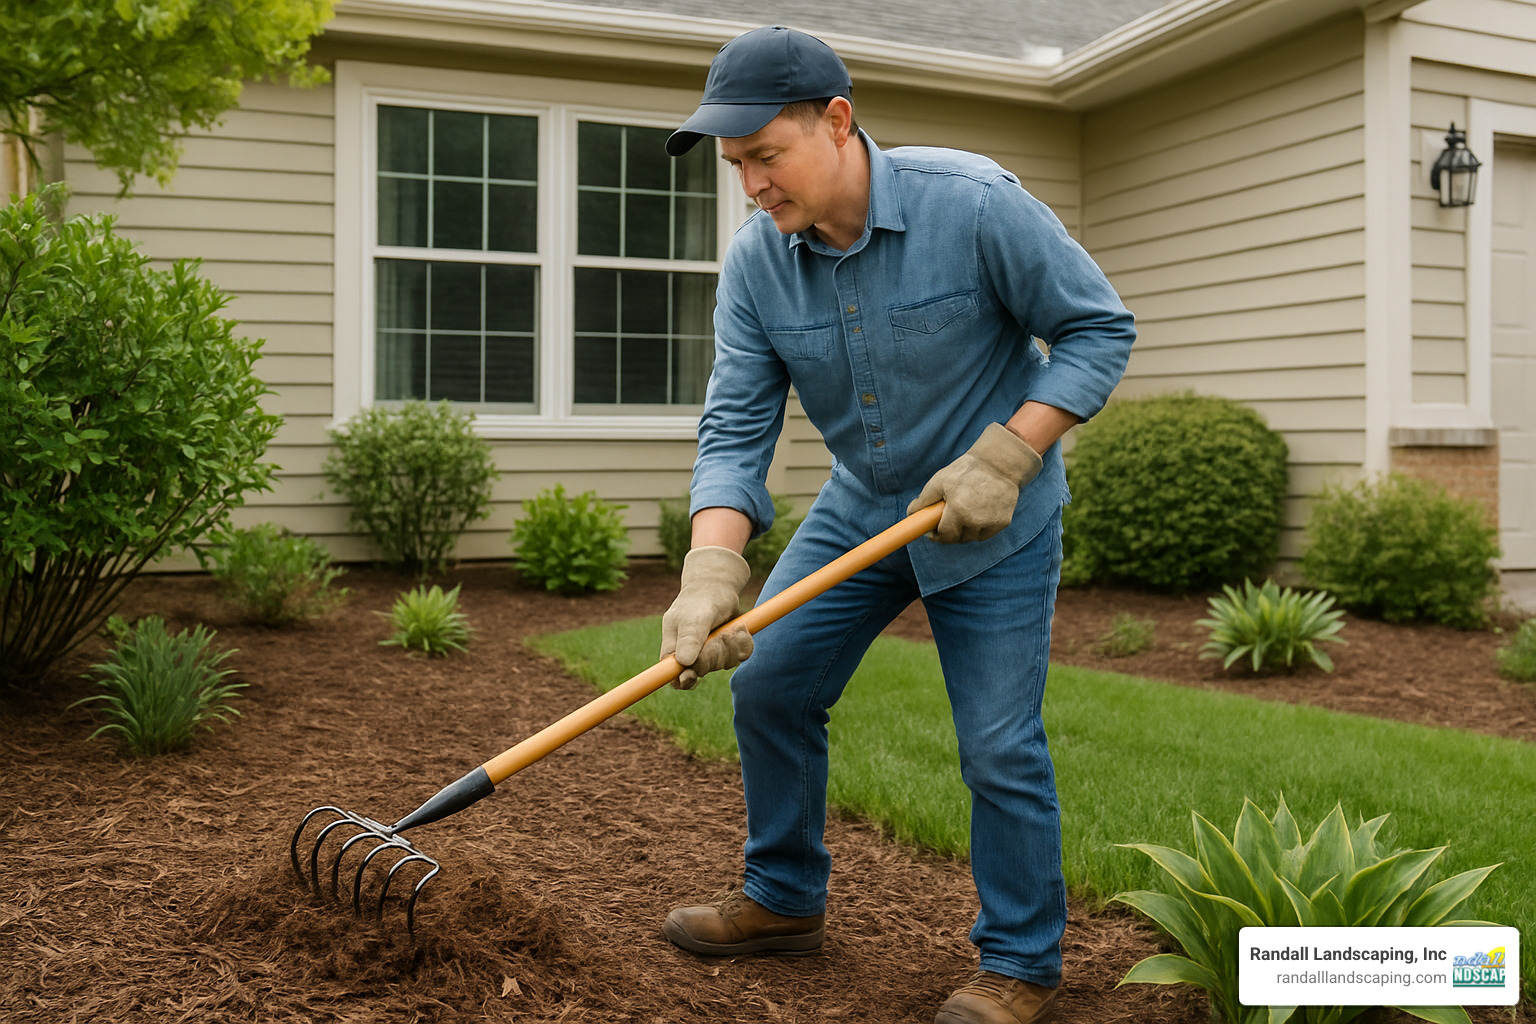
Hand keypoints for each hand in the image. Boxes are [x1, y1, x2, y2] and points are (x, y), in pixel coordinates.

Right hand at [660, 546, 752, 688]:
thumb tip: (684, 663)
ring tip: (728, 628)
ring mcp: (711, 652)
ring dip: (731, 645)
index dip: (683, 681)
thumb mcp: (694, 617)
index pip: (674, 676)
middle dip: (714, 654)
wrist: (719, 585)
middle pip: (703, 671)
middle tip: (717, 636)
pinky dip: (744, 643)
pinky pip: (741, 656)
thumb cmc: (700, 600)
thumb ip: (690, 638)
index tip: (691, 676)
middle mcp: (691, 654)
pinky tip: (739, 629)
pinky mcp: (728, 649)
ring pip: (724, 664)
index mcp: (674, 649)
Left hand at [907, 422, 1042, 543]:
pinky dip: (979, 528)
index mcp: (958, 510)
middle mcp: (975, 520)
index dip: (936, 535)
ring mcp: (991, 523)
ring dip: (965, 530)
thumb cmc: (966, 471)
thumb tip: (911, 514)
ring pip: (971, 537)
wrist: (999, 464)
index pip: (944, 536)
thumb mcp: (940, 481)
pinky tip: (979, 512)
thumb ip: (924, 500)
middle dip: (950, 532)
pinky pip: (985, 533)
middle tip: (948, 517)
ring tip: (964, 511)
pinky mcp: (1003, 523)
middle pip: (958, 539)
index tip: (933, 531)